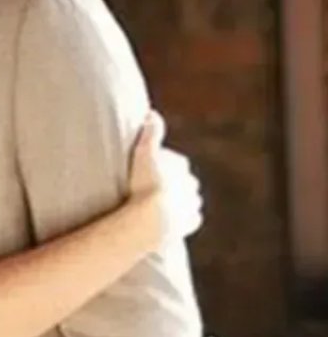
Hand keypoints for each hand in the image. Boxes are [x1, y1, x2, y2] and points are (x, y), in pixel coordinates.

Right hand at [128, 110, 202, 241]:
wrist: (153, 220)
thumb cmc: (146, 185)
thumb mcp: (144, 154)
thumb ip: (150, 133)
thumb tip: (152, 112)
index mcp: (182, 166)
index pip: (176, 161)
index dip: (163, 164)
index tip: (150, 169)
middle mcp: (192, 185)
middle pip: (185, 180)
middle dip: (175, 182)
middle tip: (153, 186)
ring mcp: (192, 205)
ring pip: (188, 200)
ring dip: (179, 201)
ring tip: (159, 205)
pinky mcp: (190, 224)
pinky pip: (188, 219)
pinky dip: (181, 218)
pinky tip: (168, 220)